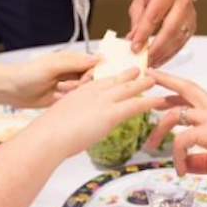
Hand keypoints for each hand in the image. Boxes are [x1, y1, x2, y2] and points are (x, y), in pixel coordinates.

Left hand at [0, 52, 96, 107]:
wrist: (11, 90)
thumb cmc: (28, 74)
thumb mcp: (52, 66)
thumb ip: (74, 63)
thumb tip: (97, 59)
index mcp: (71, 60)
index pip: (94, 64)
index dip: (95, 72)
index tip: (87, 79)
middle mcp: (72, 73)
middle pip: (91, 79)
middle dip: (83, 84)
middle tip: (68, 86)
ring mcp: (68, 86)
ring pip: (84, 91)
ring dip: (74, 93)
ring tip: (59, 90)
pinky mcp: (63, 99)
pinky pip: (75, 101)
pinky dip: (70, 101)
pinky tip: (59, 98)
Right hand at [24, 67, 164, 158]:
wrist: (48, 136)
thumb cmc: (48, 133)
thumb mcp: (58, 119)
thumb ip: (69, 119)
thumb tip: (72, 127)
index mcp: (79, 92)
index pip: (98, 81)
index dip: (110, 78)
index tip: (116, 74)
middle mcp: (92, 93)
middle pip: (114, 80)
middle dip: (128, 75)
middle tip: (138, 70)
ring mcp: (103, 101)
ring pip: (128, 89)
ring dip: (142, 84)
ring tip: (153, 79)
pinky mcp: (111, 113)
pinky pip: (135, 105)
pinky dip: (149, 102)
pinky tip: (159, 101)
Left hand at [127, 0, 196, 67]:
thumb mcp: (141, 1)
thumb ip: (137, 20)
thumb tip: (133, 39)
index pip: (154, 17)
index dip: (144, 34)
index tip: (135, 47)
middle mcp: (182, 2)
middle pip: (170, 30)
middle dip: (156, 48)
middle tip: (145, 59)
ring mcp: (190, 15)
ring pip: (177, 39)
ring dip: (163, 54)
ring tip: (151, 62)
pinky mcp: (192, 26)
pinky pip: (182, 43)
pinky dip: (170, 54)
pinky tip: (160, 59)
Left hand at [144, 70, 206, 190]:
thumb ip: (206, 160)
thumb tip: (190, 165)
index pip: (194, 94)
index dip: (176, 90)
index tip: (161, 89)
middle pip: (185, 88)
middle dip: (164, 81)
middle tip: (146, 78)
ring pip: (175, 114)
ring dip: (158, 129)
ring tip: (150, 146)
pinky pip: (182, 140)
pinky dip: (176, 155)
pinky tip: (181, 169)